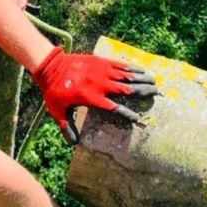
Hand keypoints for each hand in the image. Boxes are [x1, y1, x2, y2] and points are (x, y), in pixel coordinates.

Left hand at [31, 46, 156, 143]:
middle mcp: (101, 85)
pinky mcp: (101, 61)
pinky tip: (141, 70)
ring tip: (154, 82)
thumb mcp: (58, 111)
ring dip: (142, 78)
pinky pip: (120, 65)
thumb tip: (72, 144)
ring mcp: (102, 71)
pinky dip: (132, 68)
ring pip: (127, 75)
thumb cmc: (54, 90)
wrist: (51, 66)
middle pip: (127, 89)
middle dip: (143, 92)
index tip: (136, 118)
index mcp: (92, 98)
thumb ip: (67, 127)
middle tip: (156, 94)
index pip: (115, 108)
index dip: (127, 114)